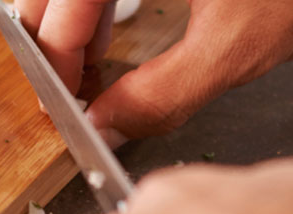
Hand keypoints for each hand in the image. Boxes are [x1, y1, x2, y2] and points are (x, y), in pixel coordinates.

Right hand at [18, 0, 292, 143]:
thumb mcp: (238, 48)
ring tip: (92, 70)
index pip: (60, 7)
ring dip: (77, 19)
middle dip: (58, 39)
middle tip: (71, 93)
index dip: (55, 63)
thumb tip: (111, 124)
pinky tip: (115, 32)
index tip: (64, 106)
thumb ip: (163, 93)